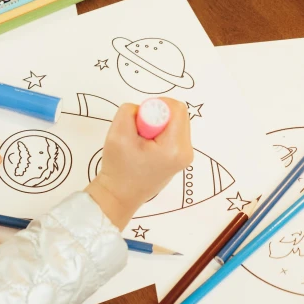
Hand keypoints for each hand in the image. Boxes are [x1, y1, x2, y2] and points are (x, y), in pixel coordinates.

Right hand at [85, 99, 192, 229]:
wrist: (119, 196)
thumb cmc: (118, 168)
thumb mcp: (117, 133)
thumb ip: (130, 111)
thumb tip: (144, 108)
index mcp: (174, 147)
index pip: (176, 109)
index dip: (156, 107)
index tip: (139, 121)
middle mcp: (186, 152)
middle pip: (178, 115)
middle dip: (156, 116)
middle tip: (138, 130)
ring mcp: (185, 156)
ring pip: (175, 123)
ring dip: (156, 124)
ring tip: (141, 141)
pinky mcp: (179, 158)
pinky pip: (173, 133)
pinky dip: (158, 133)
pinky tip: (146, 147)